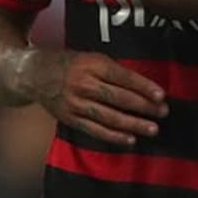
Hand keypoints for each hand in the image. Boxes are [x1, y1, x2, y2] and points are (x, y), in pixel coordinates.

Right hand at [24, 49, 166, 145]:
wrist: (34, 74)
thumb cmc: (69, 64)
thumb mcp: (90, 58)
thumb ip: (112, 70)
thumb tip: (142, 86)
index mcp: (91, 64)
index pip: (122, 76)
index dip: (143, 87)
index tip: (161, 95)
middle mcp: (83, 83)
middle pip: (118, 98)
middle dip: (143, 106)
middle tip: (163, 112)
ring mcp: (76, 103)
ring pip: (109, 116)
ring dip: (133, 124)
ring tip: (152, 129)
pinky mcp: (70, 118)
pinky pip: (95, 130)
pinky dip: (114, 136)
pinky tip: (130, 139)